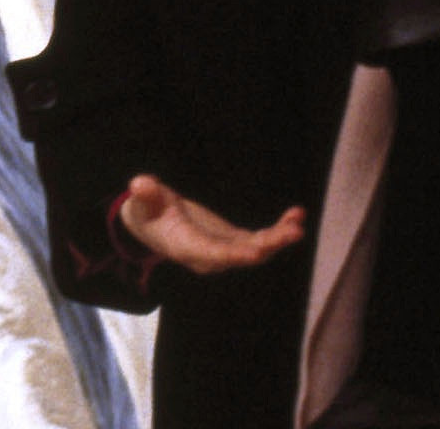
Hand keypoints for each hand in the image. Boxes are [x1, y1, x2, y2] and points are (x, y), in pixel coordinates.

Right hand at [118, 174, 304, 274]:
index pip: (211, 254)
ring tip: (298, 223)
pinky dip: (278, 230)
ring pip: (256, 250)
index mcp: (185, 247)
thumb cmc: (147, 210)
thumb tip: (141, 184)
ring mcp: (224, 251)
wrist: (155, 223)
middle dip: (268, 245)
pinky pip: (260, 240)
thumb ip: (145, 194)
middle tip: (292, 233)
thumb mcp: (142, 200)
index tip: (255, 252)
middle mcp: (208, 256)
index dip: (233, 254)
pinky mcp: (235, 243)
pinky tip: (296, 215)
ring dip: (279, 238)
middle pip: (241, 255)